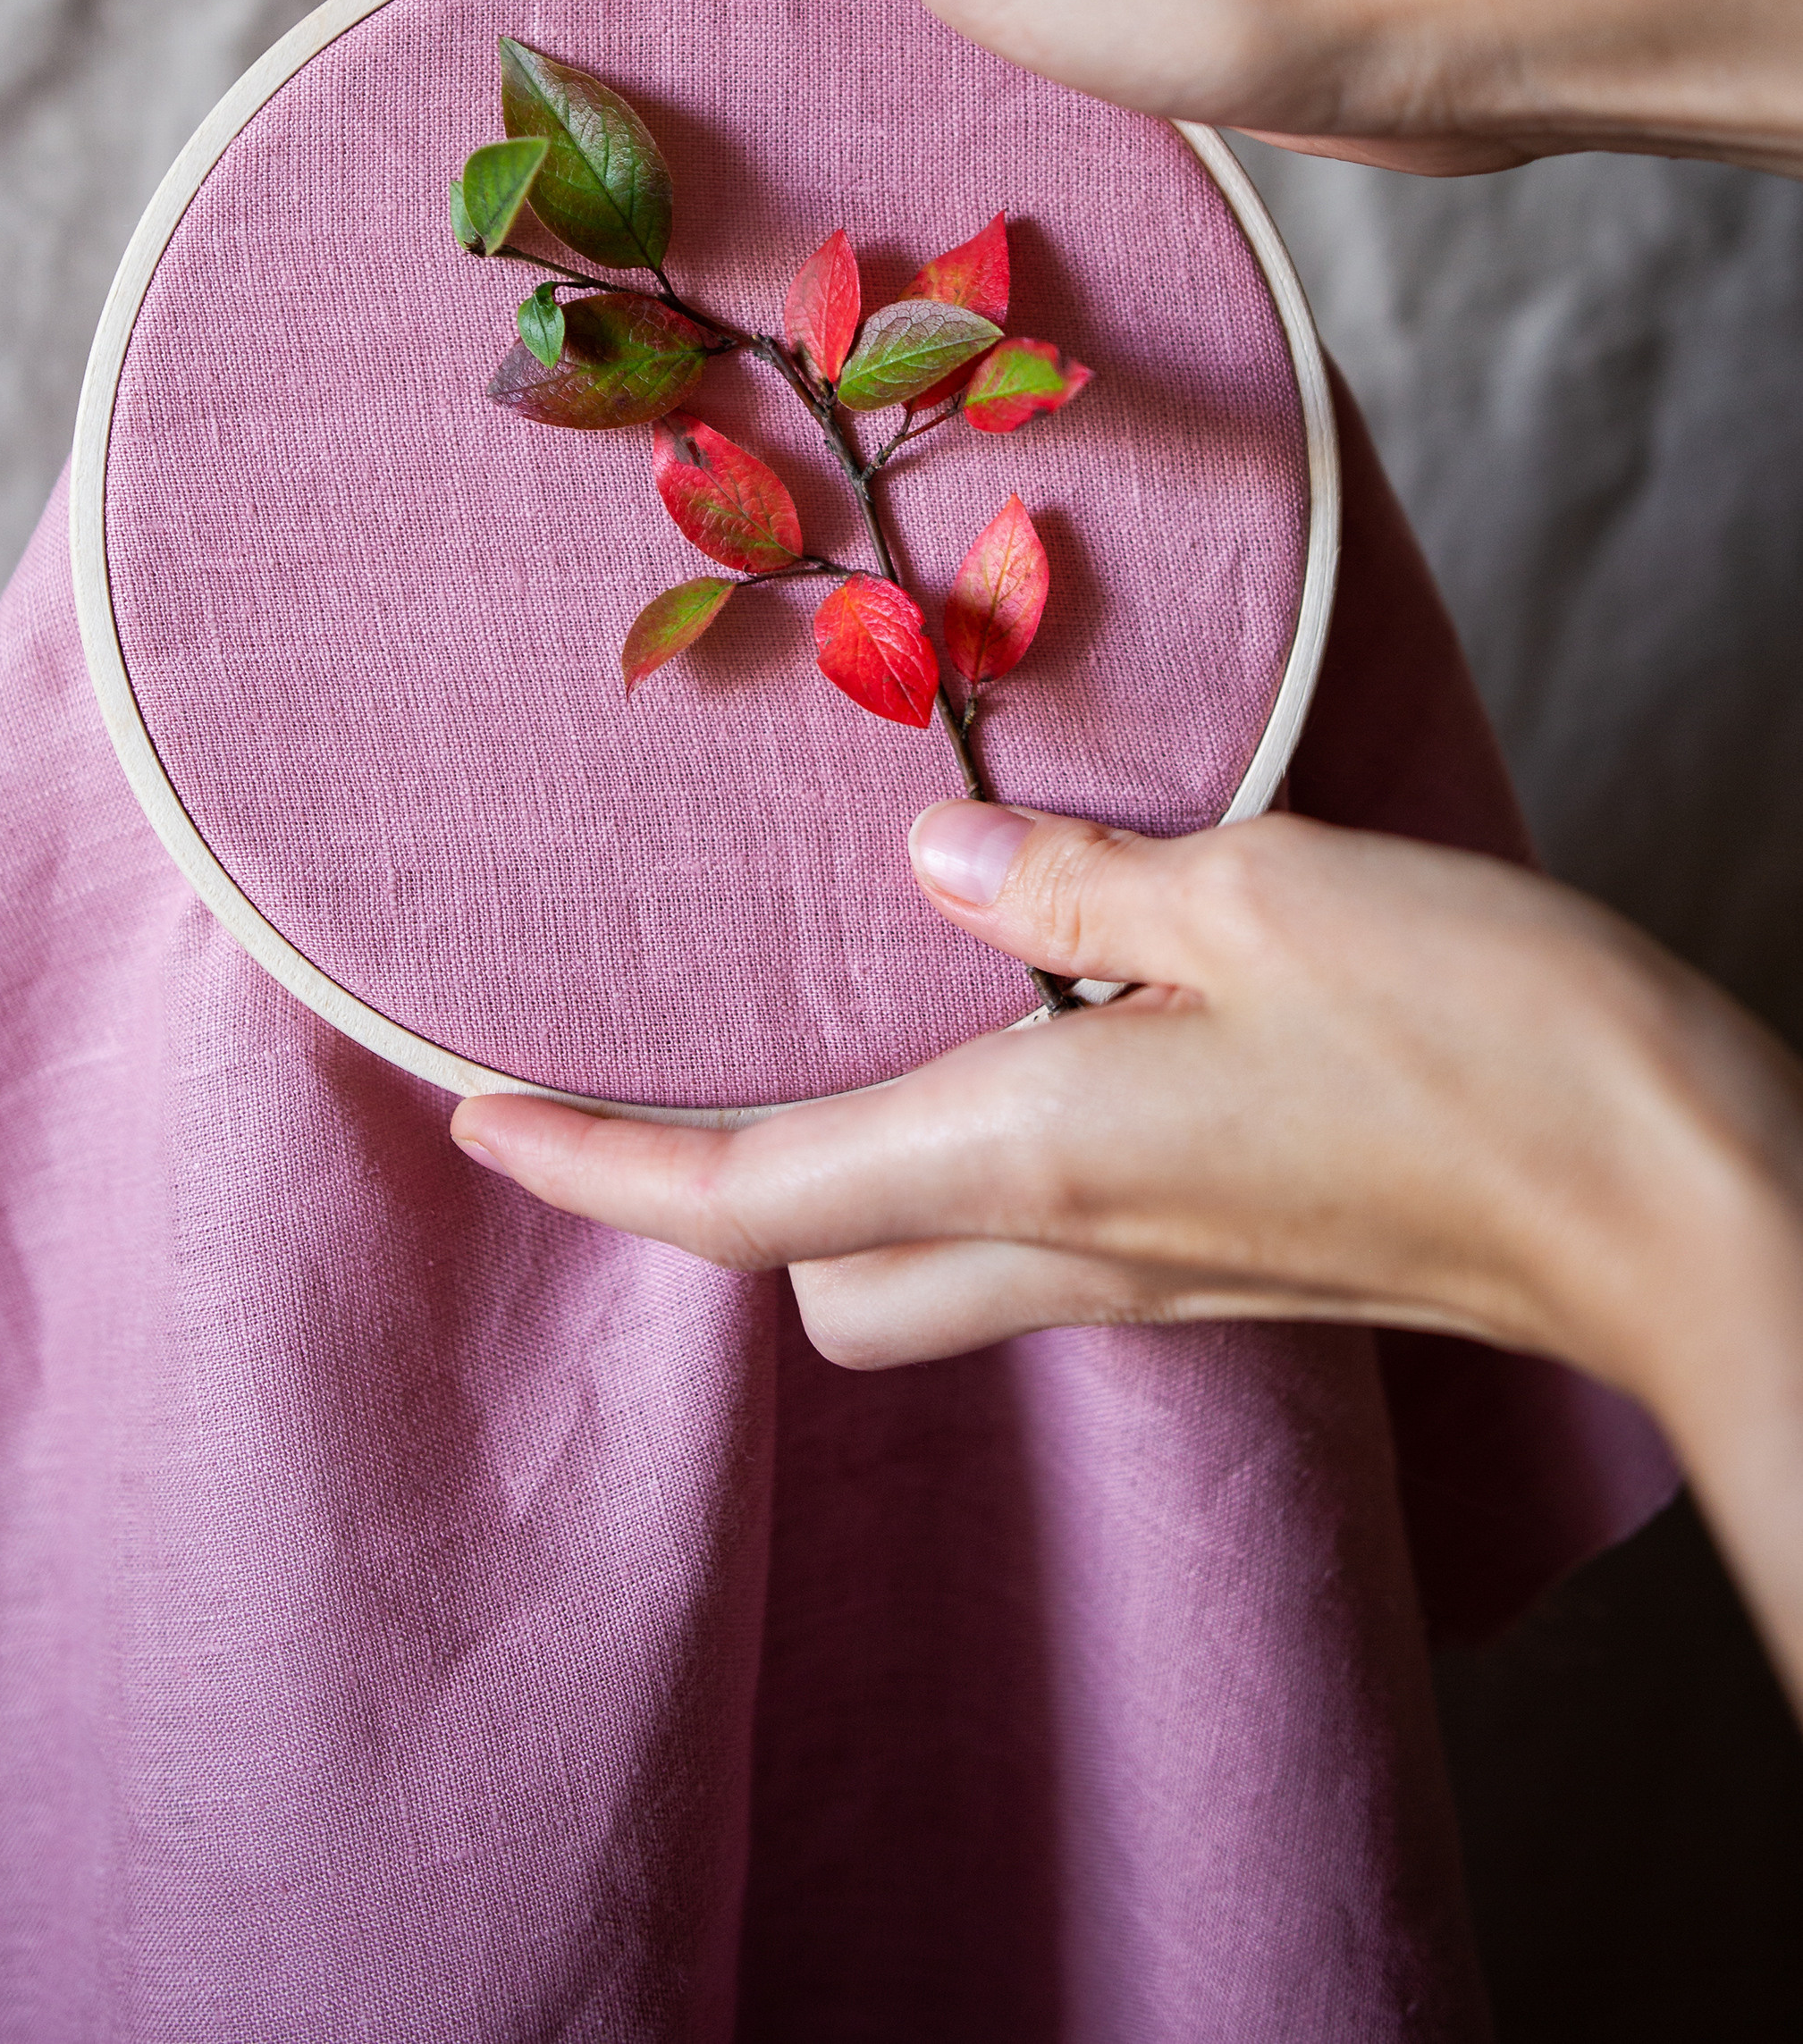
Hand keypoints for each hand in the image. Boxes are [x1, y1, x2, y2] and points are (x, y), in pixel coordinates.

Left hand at [452, 801, 1802, 1707]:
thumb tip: (932, 867)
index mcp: (1035, 1156)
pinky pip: (1035, 1243)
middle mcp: (1070, 1252)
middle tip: (664, 1060)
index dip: (588, 1167)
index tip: (471, 1121)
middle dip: (713, 1191)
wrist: (1684, 1201)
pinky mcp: (1232, 1271)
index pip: (743, 1197)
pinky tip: (1025, 1033)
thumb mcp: (1263, 889)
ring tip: (830, 1026)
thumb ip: (1072, 879)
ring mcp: (1155, 1285)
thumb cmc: (1490, 1037)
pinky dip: (968, 1157)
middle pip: (812, 1275)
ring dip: (840, 1179)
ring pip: (919, 1274)